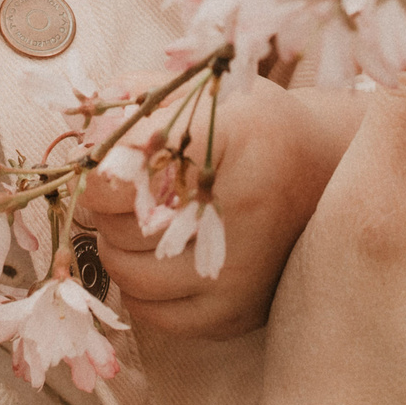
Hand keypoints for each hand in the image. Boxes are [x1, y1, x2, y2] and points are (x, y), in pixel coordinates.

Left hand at [77, 79, 363, 339]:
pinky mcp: (237, 314)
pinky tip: (160, 256)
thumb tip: (81, 141)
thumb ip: (135, 99)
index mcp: (233, 140)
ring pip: (127, 272)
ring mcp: (241, 274)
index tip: (110, 156)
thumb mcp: (202, 90)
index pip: (123, 168)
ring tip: (142, 220)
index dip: (100, 164)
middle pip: (118, 222)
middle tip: (130, 188)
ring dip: (117, 245)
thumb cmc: (252, 125)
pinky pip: (152, 313)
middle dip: (109, 204)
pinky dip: (139, 286)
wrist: (324, 172)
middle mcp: (243, 214)